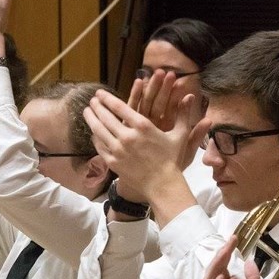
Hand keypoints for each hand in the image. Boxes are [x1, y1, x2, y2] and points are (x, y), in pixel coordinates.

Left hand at [84, 88, 208, 204]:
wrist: (162, 185)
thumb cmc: (172, 160)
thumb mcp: (180, 135)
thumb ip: (183, 114)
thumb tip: (190, 96)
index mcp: (143, 126)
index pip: (119, 107)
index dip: (107, 98)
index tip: (100, 93)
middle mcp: (127, 136)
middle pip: (105, 117)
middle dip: (96, 107)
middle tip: (91, 101)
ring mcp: (118, 150)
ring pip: (99, 131)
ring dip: (91, 119)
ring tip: (87, 112)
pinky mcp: (113, 162)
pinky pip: (100, 147)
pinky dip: (95, 138)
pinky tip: (93, 133)